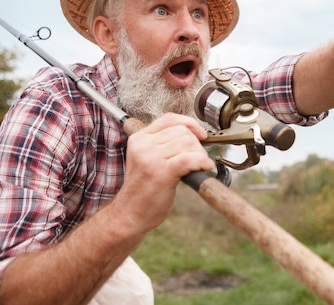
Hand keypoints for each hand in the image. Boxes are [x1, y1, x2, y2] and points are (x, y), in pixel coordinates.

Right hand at [111, 113, 214, 234]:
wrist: (129, 215)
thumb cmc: (143, 190)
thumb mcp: (147, 160)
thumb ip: (162, 145)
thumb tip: (193, 136)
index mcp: (139, 138)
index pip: (170, 119)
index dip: (190, 124)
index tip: (200, 135)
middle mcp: (144, 145)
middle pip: (182, 131)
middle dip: (197, 144)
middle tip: (198, 159)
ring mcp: (151, 157)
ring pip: (189, 143)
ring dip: (200, 154)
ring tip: (198, 166)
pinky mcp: (162, 171)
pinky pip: (191, 159)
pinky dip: (203, 162)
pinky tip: (204, 168)